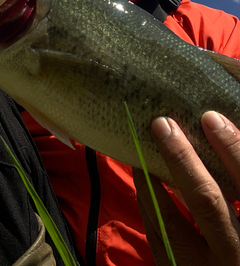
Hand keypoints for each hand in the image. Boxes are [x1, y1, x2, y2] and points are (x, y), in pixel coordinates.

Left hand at [133, 111, 239, 265]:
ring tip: (140, 152)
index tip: (211, 118)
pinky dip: (149, 209)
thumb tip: (218, 137)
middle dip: (182, 159)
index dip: (231, 149)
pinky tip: (144, 185)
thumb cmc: (239, 241)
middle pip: (206, 201)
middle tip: (162, 125)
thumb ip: (236, 186)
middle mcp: (233, 253)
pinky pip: (159, 241)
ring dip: (153, 183)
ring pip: (172, 223)